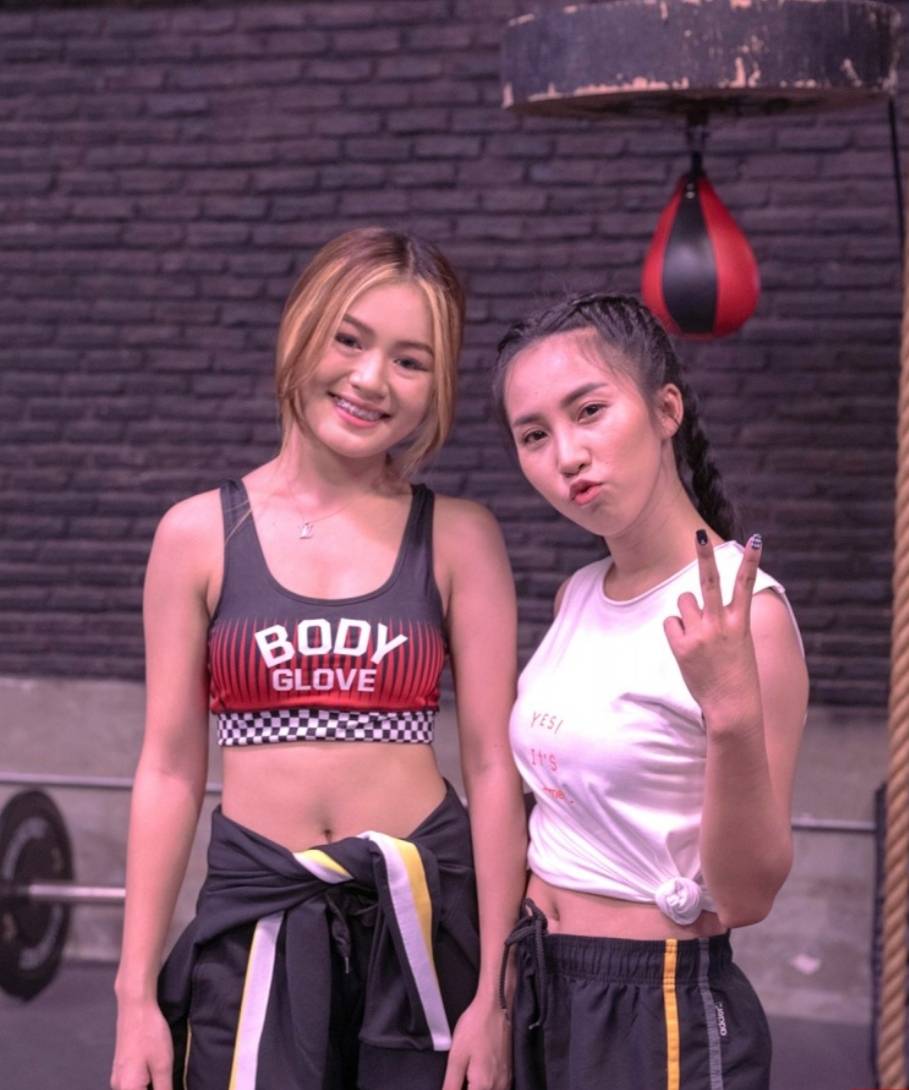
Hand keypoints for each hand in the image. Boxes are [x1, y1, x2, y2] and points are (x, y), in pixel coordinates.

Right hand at [110, 997, 173, 1089]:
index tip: (167, 1084)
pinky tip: (157, 1077)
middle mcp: (118, 1087)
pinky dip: (145, 1084)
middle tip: (167, 1080)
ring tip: (165, 1079)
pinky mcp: (121, 1069)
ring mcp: (118, 1078)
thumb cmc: (150, 1035)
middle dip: (156, 1089)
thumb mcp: (163, 1066)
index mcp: (127, 1089)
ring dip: (151, 1087)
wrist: (135, 1009)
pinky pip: (133, 1085)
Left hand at [441, 997, 511, 1089]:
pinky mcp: (510, 1074)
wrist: (497, 1007)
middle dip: (469, 1089)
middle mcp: (499, 1088)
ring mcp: (506, 1081)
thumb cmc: (475, 1028)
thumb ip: (451, 1084)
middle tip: (458, 1078)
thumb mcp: (456, 1056)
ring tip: (467, 1077)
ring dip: (477, 1088)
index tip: (453, 1083)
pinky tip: (477, 1077)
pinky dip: (486, 1087)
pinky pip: (498, 1089)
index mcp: (483, 1086)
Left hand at [663, 532, 763, 727]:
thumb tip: (696, 603)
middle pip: (709, 582)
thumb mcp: (739, 644)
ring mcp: (701, 634)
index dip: (751, 560)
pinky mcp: (682, 646)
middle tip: (699, 535)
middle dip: (705, 556)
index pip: (746, 585)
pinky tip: (686, 647)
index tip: (756, 539)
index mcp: (741, 623)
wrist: (732, 707)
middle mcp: (720, 624)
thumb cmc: (737, 676)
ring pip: (683, 601)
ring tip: (697, 633)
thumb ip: (724, 622)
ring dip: (687, 611)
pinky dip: (676, 631)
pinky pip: (671, 623)